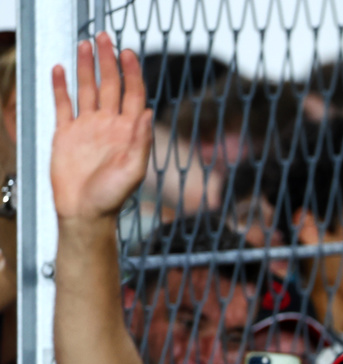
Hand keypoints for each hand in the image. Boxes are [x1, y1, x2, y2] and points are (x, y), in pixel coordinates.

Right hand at [51, 33, 151, 221]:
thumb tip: (150, 113)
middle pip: (110, 85)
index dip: (131, 73)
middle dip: (107, 61)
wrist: (84, 214)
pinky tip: (60, 69)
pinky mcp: (66, 134)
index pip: (132, 94)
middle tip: (104, 38)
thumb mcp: (132, 171)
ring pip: (87, 90)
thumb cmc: (112, 198)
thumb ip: (141, 142)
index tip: (127, 53)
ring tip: (84, 44)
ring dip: (86, 68)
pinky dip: (61, 87)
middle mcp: (109, 125)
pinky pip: (63, 104)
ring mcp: (87, 128)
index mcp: (128, 132)